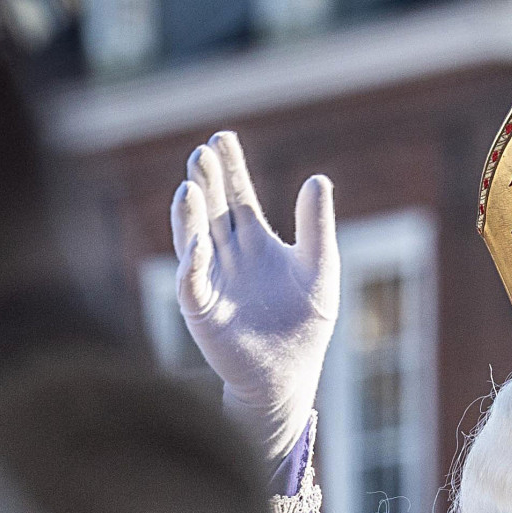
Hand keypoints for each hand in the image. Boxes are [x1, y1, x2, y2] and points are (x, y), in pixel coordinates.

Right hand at [171, 131, 338, 465]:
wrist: (290, 375)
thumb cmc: (304, 323)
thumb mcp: (321, 270)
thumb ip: (317, 227)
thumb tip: (318, 178)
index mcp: (256, 242)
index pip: (239, 196)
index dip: (231, 168)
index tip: (222, 137)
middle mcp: (227, 255)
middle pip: (213, 210)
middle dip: (208, 181)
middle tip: (203, 152)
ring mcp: (211, 280)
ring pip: (195, 239)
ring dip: (190, 215)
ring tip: (190, 187)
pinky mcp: (202, 311)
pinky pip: (191, 282)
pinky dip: (192, 262)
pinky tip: (198, 242)